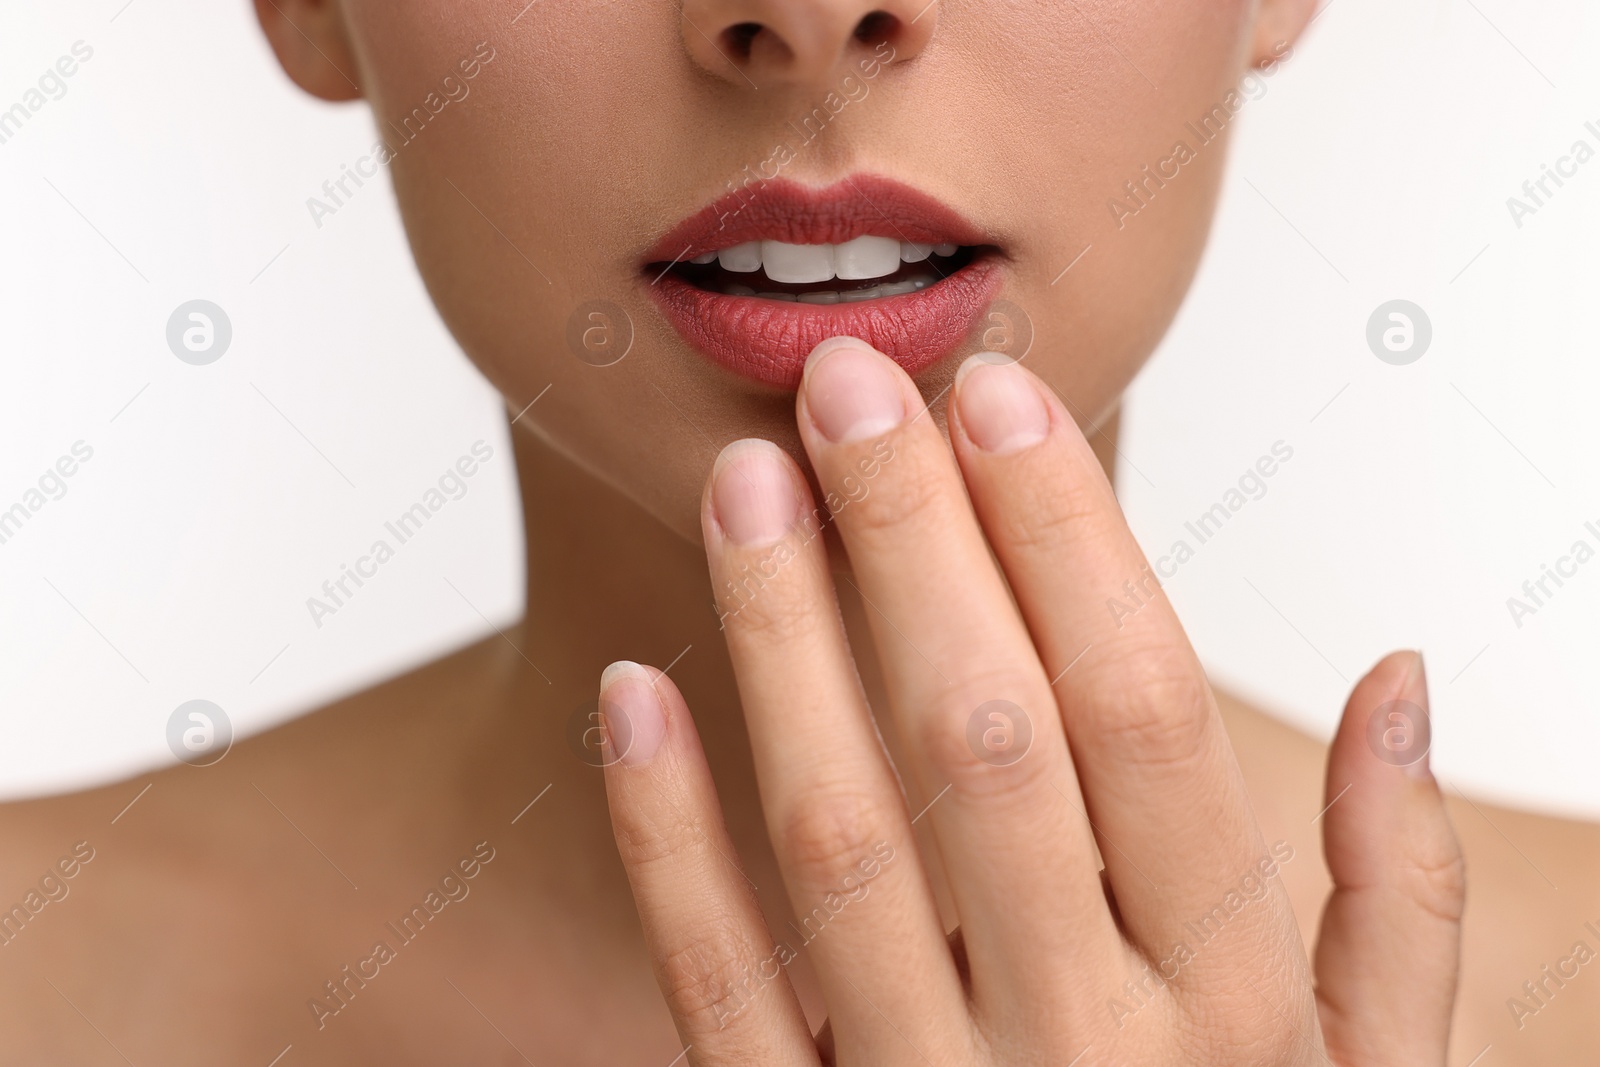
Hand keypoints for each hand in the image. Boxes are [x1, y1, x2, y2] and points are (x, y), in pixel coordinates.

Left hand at [596, 339, 1464, 1064]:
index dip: (1071, 548)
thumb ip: (1398, 904)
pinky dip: (661, 837)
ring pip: (838, 840)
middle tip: (849, 384)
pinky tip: (634, 690)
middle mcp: (1077, 1050)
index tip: (1002, 400)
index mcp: (1226, 1010)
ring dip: (785, 647)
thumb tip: (1401, 679)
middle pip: (985, 745)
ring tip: (745, 481)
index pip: (1140, 722)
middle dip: (914, 548)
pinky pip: (713, 986)